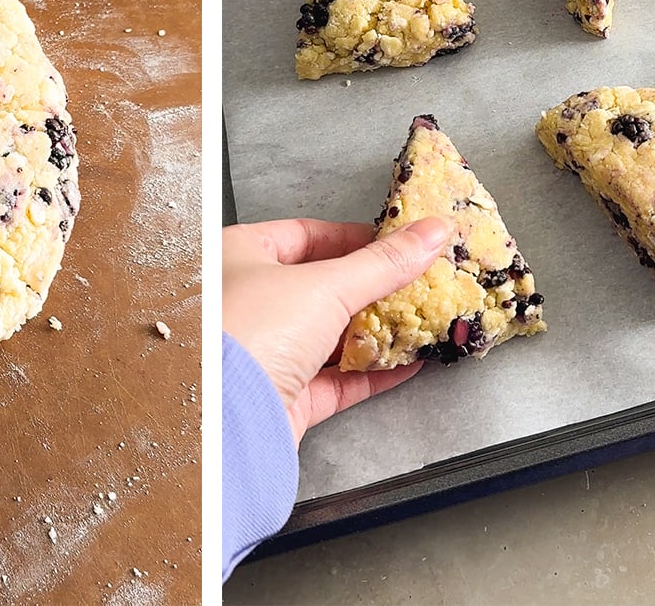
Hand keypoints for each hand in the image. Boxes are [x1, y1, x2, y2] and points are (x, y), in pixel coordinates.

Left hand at [223, 216, 451, 443]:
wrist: (226, 421)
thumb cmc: (247, 335)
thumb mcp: (325, 286)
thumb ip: (382, 263)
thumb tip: (428, 234)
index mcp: (237, 258)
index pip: (304, 235)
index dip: (354, 237)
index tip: (397, 242)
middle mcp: (246, 304)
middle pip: (321, 288)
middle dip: (371, 288)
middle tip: (415, 281)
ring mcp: (264, 353)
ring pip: (330, 336)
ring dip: (376, 331)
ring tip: (419, 320)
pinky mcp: (283, 397)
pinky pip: (336, 378)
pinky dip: (372, 371)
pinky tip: (404, 364)